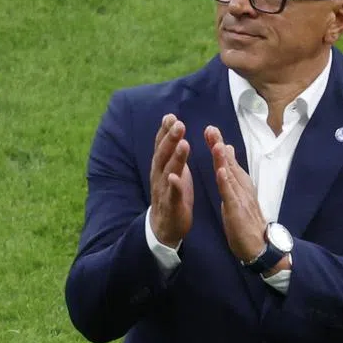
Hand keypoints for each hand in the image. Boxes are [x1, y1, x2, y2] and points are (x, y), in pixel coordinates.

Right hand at [149, 114, 193, 246]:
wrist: (164, 226)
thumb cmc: (171, 193)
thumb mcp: (172, 168)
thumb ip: (172, 150)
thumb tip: (174, 126)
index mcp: (161, 166)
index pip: (161, 145)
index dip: (165, 131)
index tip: (170, 116)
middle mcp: (159, 176)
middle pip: (163, 154)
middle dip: (171, 139)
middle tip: (179, 124)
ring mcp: (164, 190)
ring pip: (169, 171)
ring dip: (175, 157)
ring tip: (184, 144)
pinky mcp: (172, 205)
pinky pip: (172, 194)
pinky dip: (173, 186)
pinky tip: (175, 177)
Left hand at [205, 126, 266, 261]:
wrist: (258, 244)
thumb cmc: (246, 219)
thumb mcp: (237, 192)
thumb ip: (232, 171)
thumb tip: (228, 149)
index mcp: (239, 182)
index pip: (227, 160)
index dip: (218, 144)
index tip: (210, 129)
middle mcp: (241, 186)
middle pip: (228, 163)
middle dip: (219, 145)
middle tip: (211, 129)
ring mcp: (240, 197)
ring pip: (230, 175)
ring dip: (223, 159)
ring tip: (217, 144)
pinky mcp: (237, 210)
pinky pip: (230, 195)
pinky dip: (226, 182)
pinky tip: (221, 172)